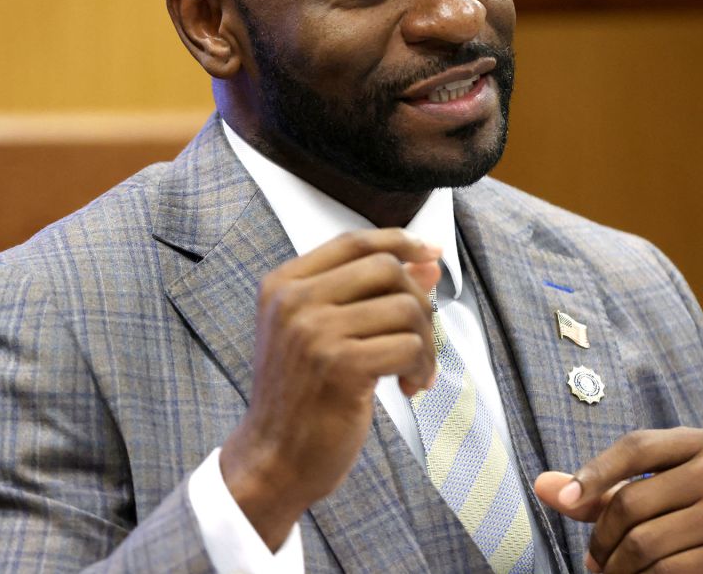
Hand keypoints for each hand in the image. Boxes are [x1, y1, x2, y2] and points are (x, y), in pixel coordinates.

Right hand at [220, 228, 441, 549]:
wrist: (273, 459)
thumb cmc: (302, 398)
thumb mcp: (325, 334)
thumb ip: (369, 294)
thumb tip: (427, 264)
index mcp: (283, 285)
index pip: (353, 241)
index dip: (399, 242)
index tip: (430, 254)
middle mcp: (293, 300)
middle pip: (385, 268)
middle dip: (419, 302)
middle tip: (420, 339)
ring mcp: (314, 331)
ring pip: (405, 308)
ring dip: (425, 343)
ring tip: (415, 371)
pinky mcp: (340, 365)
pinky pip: (408, 346)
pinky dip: (421, 368)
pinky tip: (408, 388)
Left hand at [534, 427, 702, 572]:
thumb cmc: (676, 516)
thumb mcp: (640, 493)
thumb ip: (594, 489)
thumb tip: (542, 485)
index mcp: (697, 443)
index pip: (636, 447)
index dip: (595, 473)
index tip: (566, 500)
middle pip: (631, 500)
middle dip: (601, 537)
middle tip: (593, 558)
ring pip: (643, 542)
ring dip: (616, 566)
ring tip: (610, 571)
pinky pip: (664, 570)